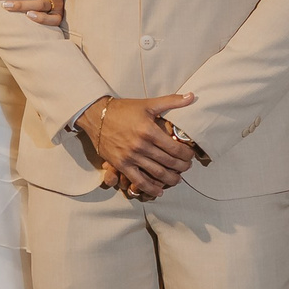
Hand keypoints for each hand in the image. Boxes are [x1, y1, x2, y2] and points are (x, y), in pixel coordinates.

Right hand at [79, 93, 197, 197]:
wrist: (96, 115)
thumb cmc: (123, 109)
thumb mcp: (148, 104)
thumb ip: (172, 101)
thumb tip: (192, 96)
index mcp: (149, 131)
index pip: (175, 148)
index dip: (186, 154)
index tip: (190, 155)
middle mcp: (141, 146)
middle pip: (169, 162)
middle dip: (182, 167)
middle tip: (187, 167)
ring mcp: (131, 157)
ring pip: (156, 173)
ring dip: (170, 179)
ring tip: (177, 179)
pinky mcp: (121, 164)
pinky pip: (138, 181)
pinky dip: (150, 188)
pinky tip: (159, 191)